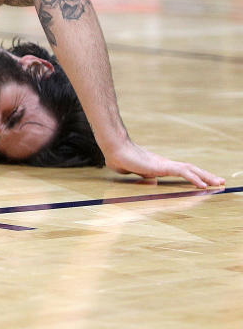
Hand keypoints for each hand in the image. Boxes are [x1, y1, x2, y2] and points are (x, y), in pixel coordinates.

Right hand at [105, 139, 224, 188]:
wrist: (115, 149)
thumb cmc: (119, 158)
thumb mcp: (132, 171)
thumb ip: (142, 176)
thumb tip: (150, 181)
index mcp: (159, 166)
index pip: (182, 170)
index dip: (195, 175)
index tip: (205, 181)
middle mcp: (165, 164)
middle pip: (190, 169)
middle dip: (206, 176)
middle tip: (220, 181)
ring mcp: (164, 164)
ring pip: (190, 170)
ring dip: (206, 176)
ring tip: (218, 182)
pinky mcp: (162, 166)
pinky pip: (182, 172)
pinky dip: (194, 178)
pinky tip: (203, 185)